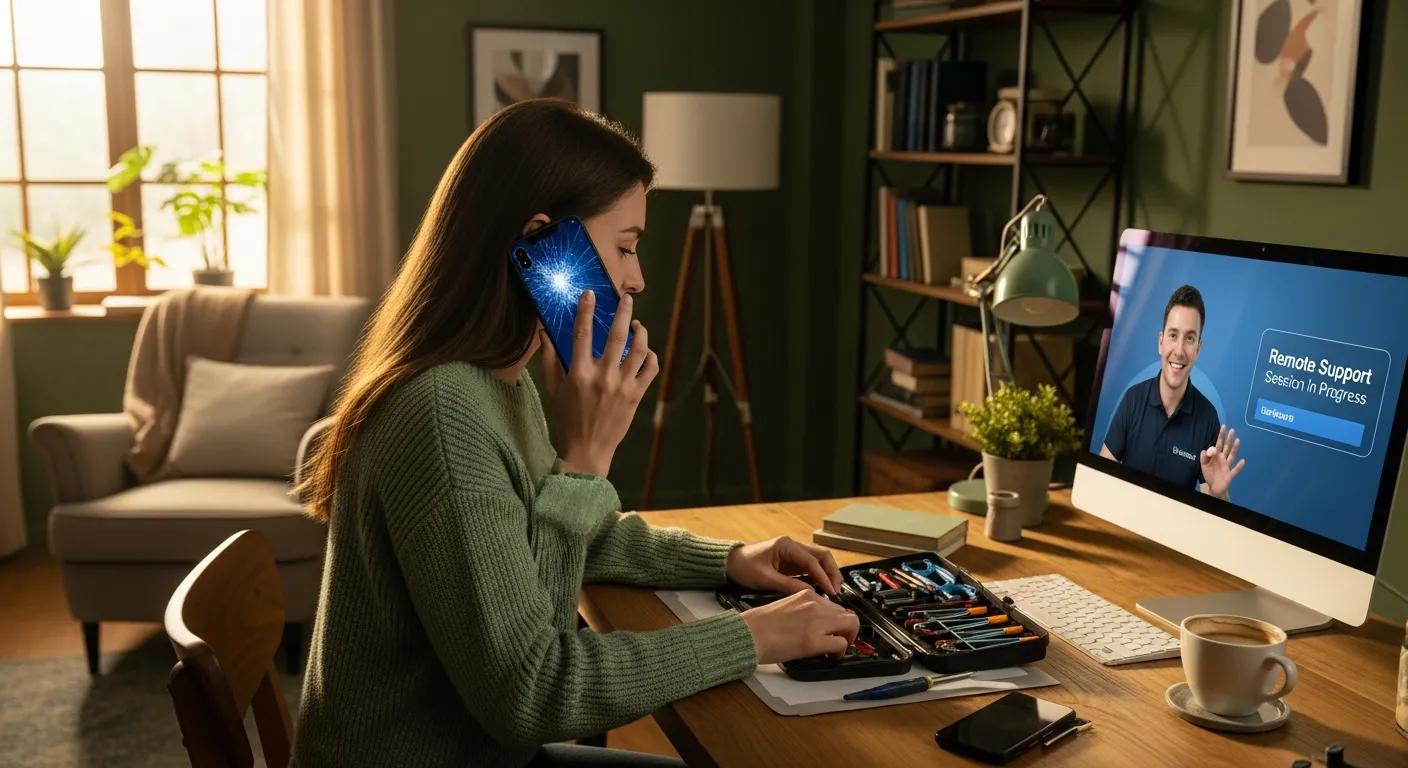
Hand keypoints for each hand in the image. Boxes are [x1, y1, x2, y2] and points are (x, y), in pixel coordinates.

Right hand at [547, 291, 658, 477]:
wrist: (587, 450)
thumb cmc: (566, 418)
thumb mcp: (553, 388)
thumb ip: (549, 359)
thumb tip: (545, 333)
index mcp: (579, 374)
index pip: (582, 334)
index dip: (586, 310)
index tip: (590, 294)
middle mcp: (603, 377)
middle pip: (616, 336)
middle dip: (623, 312)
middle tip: (626, 299)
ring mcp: (622, 386)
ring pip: (638, 350)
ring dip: (640, 332)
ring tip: (637, 324)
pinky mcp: (636, 396)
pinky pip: (650, 369)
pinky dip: (650, 356)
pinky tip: (644, 350)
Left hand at [726, 536, 843, 596]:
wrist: (730, 563)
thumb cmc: (743, 567)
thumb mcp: (765, 579)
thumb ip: (788, 585)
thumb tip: (810, 593)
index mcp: (786, 545)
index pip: (812, 561)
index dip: (823, 577)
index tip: (831, 592)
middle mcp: (793, 546)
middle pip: (821, 556)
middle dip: (832, 573)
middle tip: (836, 591)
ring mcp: (793, 553)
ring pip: (819, 561)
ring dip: (827, 575)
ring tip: (832, 592)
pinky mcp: (791, 562)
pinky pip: (810, 568)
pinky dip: (819, 577)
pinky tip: (822, 590)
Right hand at [739, 589, 859, 663]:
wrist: (747, 634)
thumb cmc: (758, 624)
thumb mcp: (785, 606)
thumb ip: (803, 610)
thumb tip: (813, 623)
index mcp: (805, 595)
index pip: (833, 605)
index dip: (836, 620)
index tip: (834, 628)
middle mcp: (814, 605)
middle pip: (847, 613)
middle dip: (847, 628)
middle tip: (841, 639)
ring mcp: (816, 622)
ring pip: (851, 625)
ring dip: (848, 638)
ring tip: (837, 648)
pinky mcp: (814, 641)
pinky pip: (841, 644)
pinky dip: (841, 652)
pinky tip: (831, 656)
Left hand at [1200, 424, 1245, 497]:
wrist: (1214, 487)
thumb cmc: (1210, 474)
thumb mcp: (1203, 465)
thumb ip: (1204, 457)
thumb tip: (1205, 450)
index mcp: (1217, 456)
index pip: (1219, 444)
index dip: (1221, 436)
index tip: (1223, 427)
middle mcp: (1223, 459)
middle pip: (1227, 447)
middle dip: (1229, 439)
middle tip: (1232, 430)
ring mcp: (1227, 466)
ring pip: (1232, 456)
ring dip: (1235, 448)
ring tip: (1238, 440)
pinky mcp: (1229, 475)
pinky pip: (1235, 470)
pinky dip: (1239, 466)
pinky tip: (1243, 461)